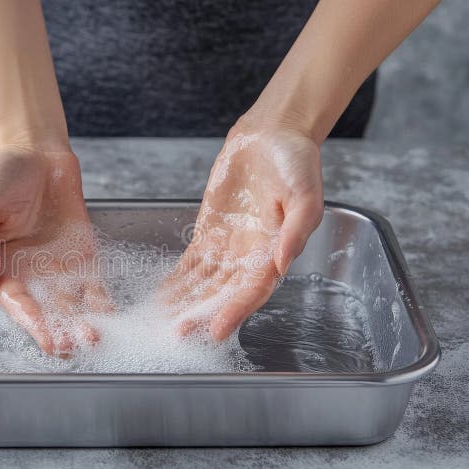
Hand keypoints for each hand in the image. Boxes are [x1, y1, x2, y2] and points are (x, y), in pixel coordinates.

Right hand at [0, 146, 109, 356]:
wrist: (35, 151)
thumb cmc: (1, 177)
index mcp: (3, 268)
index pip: (16, 303)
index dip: (29, 320)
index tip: (43, 333)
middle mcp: (32, 274)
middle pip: (46, 311)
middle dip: (57, 331)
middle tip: (69, 346)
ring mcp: (60, 267)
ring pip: (72, 304)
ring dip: (81, 323)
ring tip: (92, 338)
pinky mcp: (84, 255)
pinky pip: (94, 284)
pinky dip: (101, 302)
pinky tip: (109, 317)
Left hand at [161, 123, 323, 340]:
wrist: (273, 135)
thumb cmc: (296, 163)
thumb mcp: (305, 195)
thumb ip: (295, 230)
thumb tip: (282, 262)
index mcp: (274, 251)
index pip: (253, 290)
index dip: (235, 311)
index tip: (217, 329)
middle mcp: (250, 256)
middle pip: (223, 293)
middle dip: (202, 314)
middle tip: (178, 333)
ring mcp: (227, 246)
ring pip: (203, 283)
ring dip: (185, 302)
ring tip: (163, 321)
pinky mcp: (209, 232)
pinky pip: (191, 262)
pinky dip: (177, 280)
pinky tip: (163, 295)